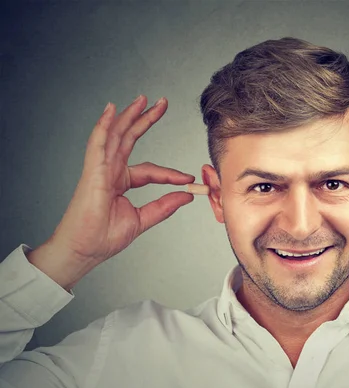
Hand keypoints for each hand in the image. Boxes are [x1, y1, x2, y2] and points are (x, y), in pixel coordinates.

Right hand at [41, 95, 194, 284]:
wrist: (82, 251)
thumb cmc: (102, 238)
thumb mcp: (142, 220)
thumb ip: (164, 206)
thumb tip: (186, 195)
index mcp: (121, 182)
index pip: (151, 170)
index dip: (170, 174)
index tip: (189, 180)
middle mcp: (111, 171)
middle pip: (130, 139)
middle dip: (146, 120)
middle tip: (162, 103)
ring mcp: (100, 169)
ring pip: (116, 135)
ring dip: (129, 116)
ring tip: (143, 99)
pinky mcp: (92, 172)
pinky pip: (98, 143)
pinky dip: (105, 126)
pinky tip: (112, 110)